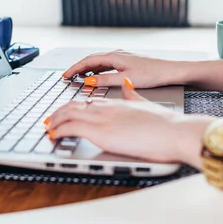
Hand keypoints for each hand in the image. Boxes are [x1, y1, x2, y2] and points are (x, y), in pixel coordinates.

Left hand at [45, 79, 210, 163]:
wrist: (175, 132)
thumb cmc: (167, 125)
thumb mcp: (148, 106)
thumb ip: (135, 97)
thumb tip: (128, 88)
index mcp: (117, 103)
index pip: (88, 102)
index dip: (74, 107)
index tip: (66, 112)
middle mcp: (107, 108)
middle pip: (74, 105)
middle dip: (58, 113)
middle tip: (50, 120)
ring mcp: (102, 118)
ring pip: (67, 114)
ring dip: (54, 121)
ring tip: (47, 127)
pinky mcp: (100, 132)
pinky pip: (70, 128)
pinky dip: (58, 131)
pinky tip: (53, 135)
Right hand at [62, 50, 180, 87]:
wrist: (171, 70)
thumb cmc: (152, 74)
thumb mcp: (126, 80)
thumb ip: (106, 81)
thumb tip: (89, 82)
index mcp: (115, 56)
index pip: (88, 61)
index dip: (74, 68)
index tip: (65, 75)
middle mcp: (117, 54)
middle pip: (91, 59)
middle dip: (78, 68)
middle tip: (67, 76)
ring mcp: (123, 58)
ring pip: (99, 62)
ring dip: (87, 69)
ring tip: (78, 77)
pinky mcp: (128, 62)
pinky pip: (107, 65)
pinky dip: (98, 70)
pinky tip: (97, 76)